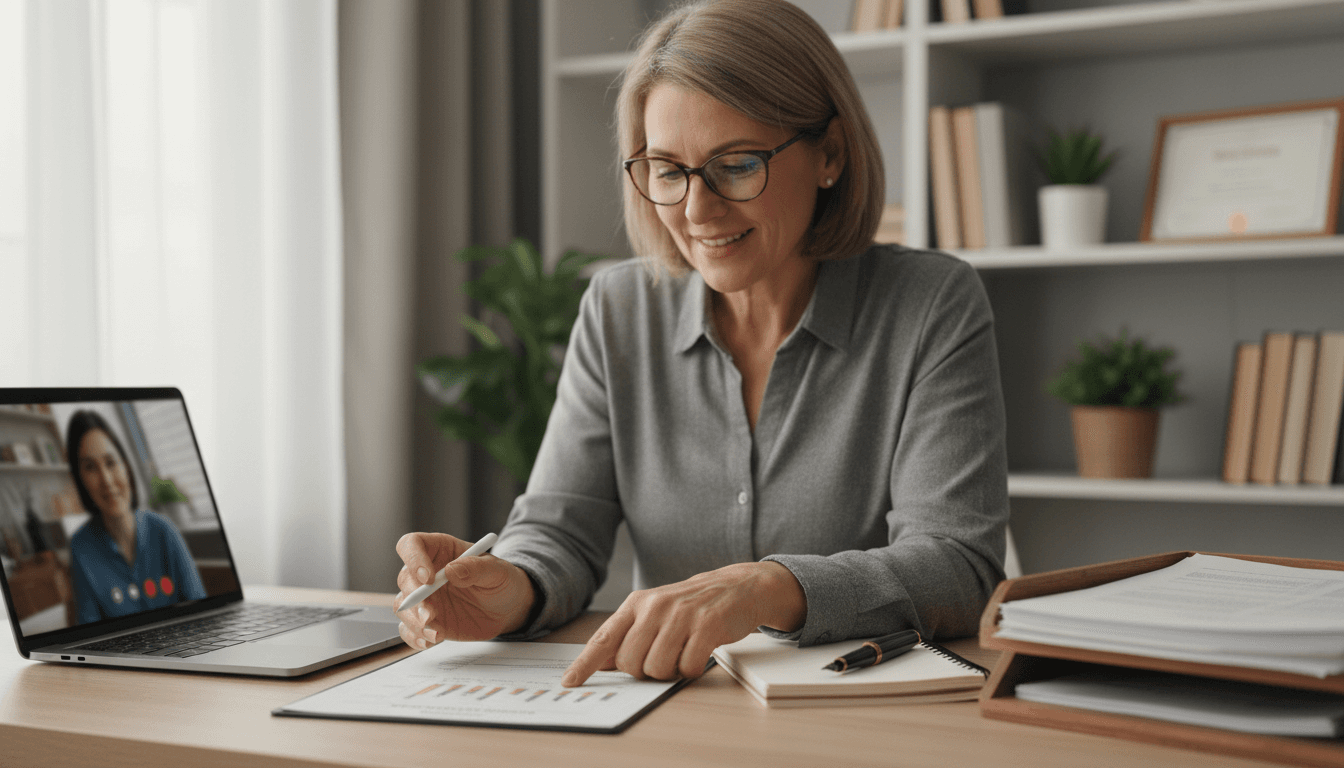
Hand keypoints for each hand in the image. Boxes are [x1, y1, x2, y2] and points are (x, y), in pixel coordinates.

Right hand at [393, 532, 534, 649]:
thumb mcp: (497, 570)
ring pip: (403, 607)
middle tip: (430, 615)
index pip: (412, 545)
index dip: (413, 559)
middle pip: (405, 579)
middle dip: (414, 599)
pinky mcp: (427, 621)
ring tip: (436, 633)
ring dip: (414, 621)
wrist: (508, 608)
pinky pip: (409, 630)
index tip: (428, 578)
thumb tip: (452, 570)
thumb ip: (477, 568)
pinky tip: (432, 640)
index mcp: (440, 550)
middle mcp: (426, 573)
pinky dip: (415, 637)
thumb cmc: (501, 580)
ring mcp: (425, 598)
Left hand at [560, 561, 804, 686]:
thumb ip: (627, 635)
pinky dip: (692, 669)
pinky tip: (699, 652)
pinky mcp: (707, 626)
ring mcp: (681, 615)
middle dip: (645, 670)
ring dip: (670, 671)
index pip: (604, 639)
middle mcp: (655, 607)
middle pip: (631, 663)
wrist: (736, 587)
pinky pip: (687, 668)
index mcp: (637, 603)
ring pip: (657, 668)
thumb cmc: (691, 605)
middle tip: (663, 655)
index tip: (570, 682)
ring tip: (682, 652)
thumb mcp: (655, 612)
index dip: (585, 664)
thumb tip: (601, 662)